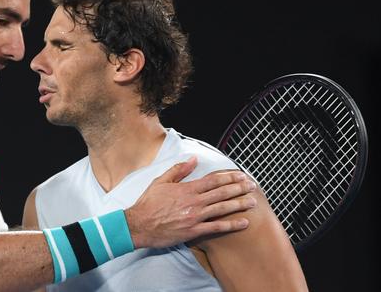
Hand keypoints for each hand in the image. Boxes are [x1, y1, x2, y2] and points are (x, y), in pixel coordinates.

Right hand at [124, 156, 256, 248]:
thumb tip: (193, 159)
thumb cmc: (148, 203)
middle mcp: (194, 202)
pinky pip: (216, 227)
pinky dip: (231, 225)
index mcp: (187, 188)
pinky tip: (243, 223)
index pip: (213, 180)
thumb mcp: (160, 181)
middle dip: (239, 189)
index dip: (230, 177)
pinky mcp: (194, 231)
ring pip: (222, 209)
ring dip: (239, 204)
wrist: (139, 225)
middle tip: (252, 186)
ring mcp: (195, 217)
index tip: (241, 175)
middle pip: (222, 193)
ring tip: (253, 202)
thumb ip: (178, 170)